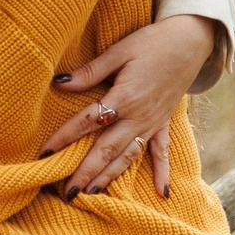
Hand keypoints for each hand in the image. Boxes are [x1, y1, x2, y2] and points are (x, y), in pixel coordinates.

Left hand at [42, 15, 218, 197]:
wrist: (190, 41)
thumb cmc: (151, 42)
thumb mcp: (119, 51)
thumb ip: (91, 71)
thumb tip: (60, 83)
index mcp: (124, 97)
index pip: (87, 121)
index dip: (64, 137)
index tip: (45, 153)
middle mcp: (139, 116)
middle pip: (107, 149)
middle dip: (86, 172)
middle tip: (66, 192)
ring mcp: (153, 123)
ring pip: (128, 156)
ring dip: (110, 176)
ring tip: (91, 194)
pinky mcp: (164, 123)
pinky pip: (162, 152)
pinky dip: (162, 172)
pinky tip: (162, 193)